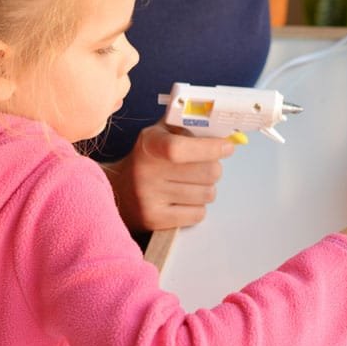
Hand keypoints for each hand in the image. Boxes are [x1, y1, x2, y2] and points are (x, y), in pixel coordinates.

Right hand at [103, 118, 234, 231]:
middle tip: (204, 165)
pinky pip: (198, 214)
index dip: (210, 148)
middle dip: (213, 167)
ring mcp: (148, 198)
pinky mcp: (154, 220)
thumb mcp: (162, 132)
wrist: (119, 188)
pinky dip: (198, 206)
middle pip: (207, 173)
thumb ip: (189, 125)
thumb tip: (225, 131)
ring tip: (190, 182)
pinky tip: (183, 199)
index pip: (180, 149)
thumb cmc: (150, 156)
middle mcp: (145, 171)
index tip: (227, 146)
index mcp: (149, 144)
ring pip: (207, 194)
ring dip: (206, 187)